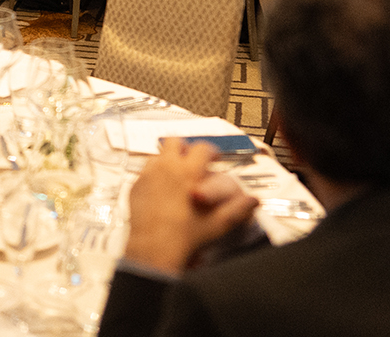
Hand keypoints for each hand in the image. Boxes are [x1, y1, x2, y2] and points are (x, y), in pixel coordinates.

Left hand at [121, 139, 258, 275]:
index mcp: (188, 171)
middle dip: (185, 147)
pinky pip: (144, 171)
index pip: (202, 147)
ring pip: (158, 155)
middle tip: (192, 160)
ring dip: (168, 160)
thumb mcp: (218, 223)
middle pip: (174, 141)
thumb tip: (254, 200)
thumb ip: (238, 209)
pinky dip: (154, 175)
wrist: (154, 248)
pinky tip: (161, 190)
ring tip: (177, 175)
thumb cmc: (186, 236)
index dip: (211, 150)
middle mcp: (166, 167)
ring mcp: (148, 175)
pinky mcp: (135, 186)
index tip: (214, 157)